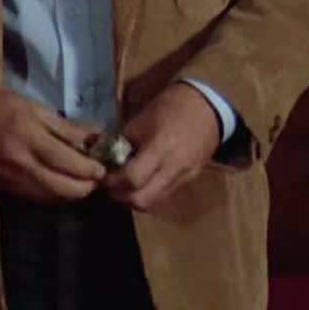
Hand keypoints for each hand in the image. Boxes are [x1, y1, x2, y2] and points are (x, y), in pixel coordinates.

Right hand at [0, 77, 105, 201]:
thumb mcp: (33, 106)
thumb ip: (66, 126)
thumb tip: (97, 134)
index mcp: (29, 136)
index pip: (69, 162)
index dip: (91, 169)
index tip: (102, 168)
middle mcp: (19, 162)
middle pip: (62, 188)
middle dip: (85, 187)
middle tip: (96, 178)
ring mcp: (8, 177)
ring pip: (48, 196)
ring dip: (69, 193)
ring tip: (80, 181)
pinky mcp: (0, 185)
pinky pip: (32, 196)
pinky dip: (50, 193)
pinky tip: (57, 182)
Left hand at [102, 83, 221, 211]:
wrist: (207, 107)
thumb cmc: (170, 107)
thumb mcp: (140, 120)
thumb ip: (122, 143)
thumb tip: (105, 159)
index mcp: (160, 147)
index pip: (132, 178)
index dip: (112, 182)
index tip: (102, 176)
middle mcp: (174, 168)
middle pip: (142, 200)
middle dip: (120, 197)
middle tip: (109, 186)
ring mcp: (185, 177)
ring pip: (153, 202)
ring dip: (134, 198)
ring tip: (123, 185)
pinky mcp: (190, 180)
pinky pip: (164, 195)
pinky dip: (148, 193)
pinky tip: (142, 181)